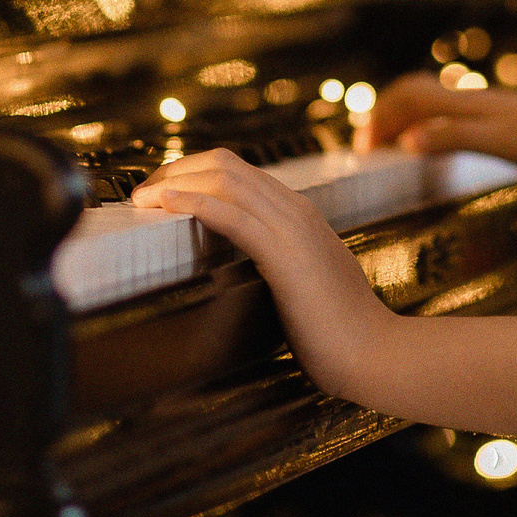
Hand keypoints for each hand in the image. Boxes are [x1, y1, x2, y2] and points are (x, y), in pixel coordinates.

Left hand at [131, 149, 394, 401]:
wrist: (376, 353)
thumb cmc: (340, 331)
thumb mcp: (306, 283)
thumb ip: (282, 265)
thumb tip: (251, 269)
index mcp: (300, 214)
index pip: (239, 172)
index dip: (194, 174)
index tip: (161, 194)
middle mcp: (295, 210)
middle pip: (225, 164)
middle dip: (176, 170)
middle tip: (141, 194)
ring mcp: (292, 228)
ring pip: (225, 179)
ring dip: (175, 181)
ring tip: (142, 198)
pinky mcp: (284, 254)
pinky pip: (232, 215)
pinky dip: (193, 202)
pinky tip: (166, 204)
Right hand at [356, 73, 516, 179]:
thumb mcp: (505, 143)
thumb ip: (455, 139)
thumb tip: (405, 141)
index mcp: (472, 103)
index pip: (410, 96)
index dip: (381, 116)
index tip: (362, 147)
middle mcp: (481, 104)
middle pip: (422, 97)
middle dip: (390, 116)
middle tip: (370, 147)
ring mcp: (499, 115)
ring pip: (442, 110)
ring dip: (414, 124)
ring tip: (399, 150)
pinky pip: (465, 126)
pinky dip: (442, 137)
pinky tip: (454, 158)